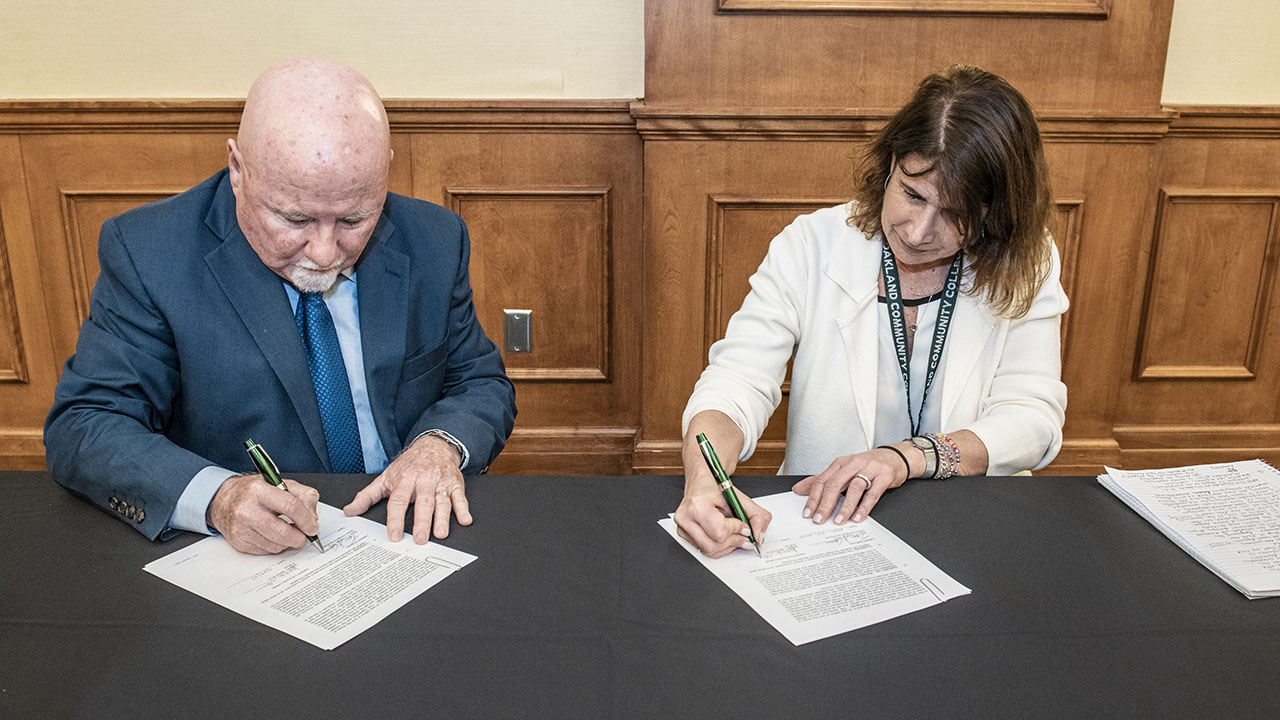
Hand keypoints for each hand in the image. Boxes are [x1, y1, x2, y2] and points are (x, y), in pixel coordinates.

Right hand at [208, 474, 320, 554]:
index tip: (312, 527)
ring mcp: (240, 529)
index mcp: (259, 491)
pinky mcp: (238, 543)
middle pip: (282, 532)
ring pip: (275, 546)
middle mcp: (246, 510)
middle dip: (299, 538)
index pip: (290, 506)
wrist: (222, 500)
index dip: (306, 520)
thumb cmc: (253, 492)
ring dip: (288, 543)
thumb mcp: (279, 483)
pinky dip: (275, 546)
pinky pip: (265, 551)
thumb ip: (303, 495)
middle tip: (305, 536)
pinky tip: (273, 536)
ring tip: (288, 533)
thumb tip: (313, 517)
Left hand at [343, 434, 470, 542]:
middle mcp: (423, 480)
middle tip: (420, 539)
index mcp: (404, 480)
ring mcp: (440, 482)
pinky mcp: (455, 483)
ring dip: (443, 518)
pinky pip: (460, 496)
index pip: (398, 501)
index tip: (394, 535)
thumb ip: (367, 496)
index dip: (396, 519)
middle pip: (422, 502)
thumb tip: (350, 511)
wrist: (433, 446)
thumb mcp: (386, 477)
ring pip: (442, 501)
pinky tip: (465, 519)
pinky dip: (463, 508)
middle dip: (422, 522)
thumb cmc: (409, 465)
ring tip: (441, 534)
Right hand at [673, 483, 771, 558]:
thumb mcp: (742, 499)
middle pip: (712, 545)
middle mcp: (686, 517)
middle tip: (743, 536)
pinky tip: (723, 536)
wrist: (703, 483)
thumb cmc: (717, 489)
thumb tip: (758, 536)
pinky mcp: (683, 534)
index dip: (736, 530)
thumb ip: (758, 517)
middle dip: (733, 542)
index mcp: (698, 505)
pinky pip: (703, 550)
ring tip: (734, 535)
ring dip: (726, 546)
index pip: (720, 531)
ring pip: (708, 550)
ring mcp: (682, 527)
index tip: (744, 526)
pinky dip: (718, 546)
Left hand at [792, 448, 907, 524]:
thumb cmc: (867, 465)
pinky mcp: (884, 476)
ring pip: (854, 488)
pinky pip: (873, 493)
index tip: (807, 513)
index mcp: (840, 463)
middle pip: (835, 484)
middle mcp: (853, 464)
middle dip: (825, 504)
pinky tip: (858, 517)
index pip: (822, 481)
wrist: (895, 456)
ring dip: (845, 507)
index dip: (813, 498)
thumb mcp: (843, 469)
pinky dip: (864, 507)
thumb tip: (799, 489)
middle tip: (819, 519)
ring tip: (838, 521)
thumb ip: (822, 479)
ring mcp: (869, 469)